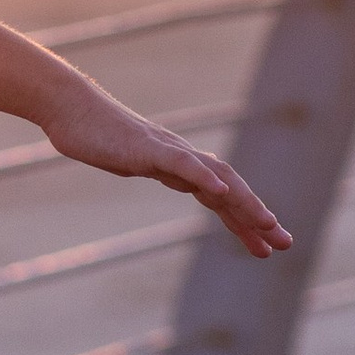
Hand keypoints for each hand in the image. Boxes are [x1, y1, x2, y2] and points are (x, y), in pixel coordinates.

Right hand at [47, 76, 292, 260]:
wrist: (69, 107)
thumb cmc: (94, 134)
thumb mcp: (129, 161)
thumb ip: (154, 168)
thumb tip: (171, 177)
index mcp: (178, 166)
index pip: (221, 197)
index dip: (244, 222)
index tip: (265, 247)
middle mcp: (182, 158)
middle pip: (230, 189)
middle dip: (258, 218)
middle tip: (286, 244)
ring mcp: (167, 151)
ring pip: (216, 177)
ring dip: (245, 201)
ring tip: (269, 223)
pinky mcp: (148, 148)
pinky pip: (182, 164)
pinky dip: (204, 177)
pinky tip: (223, 191)